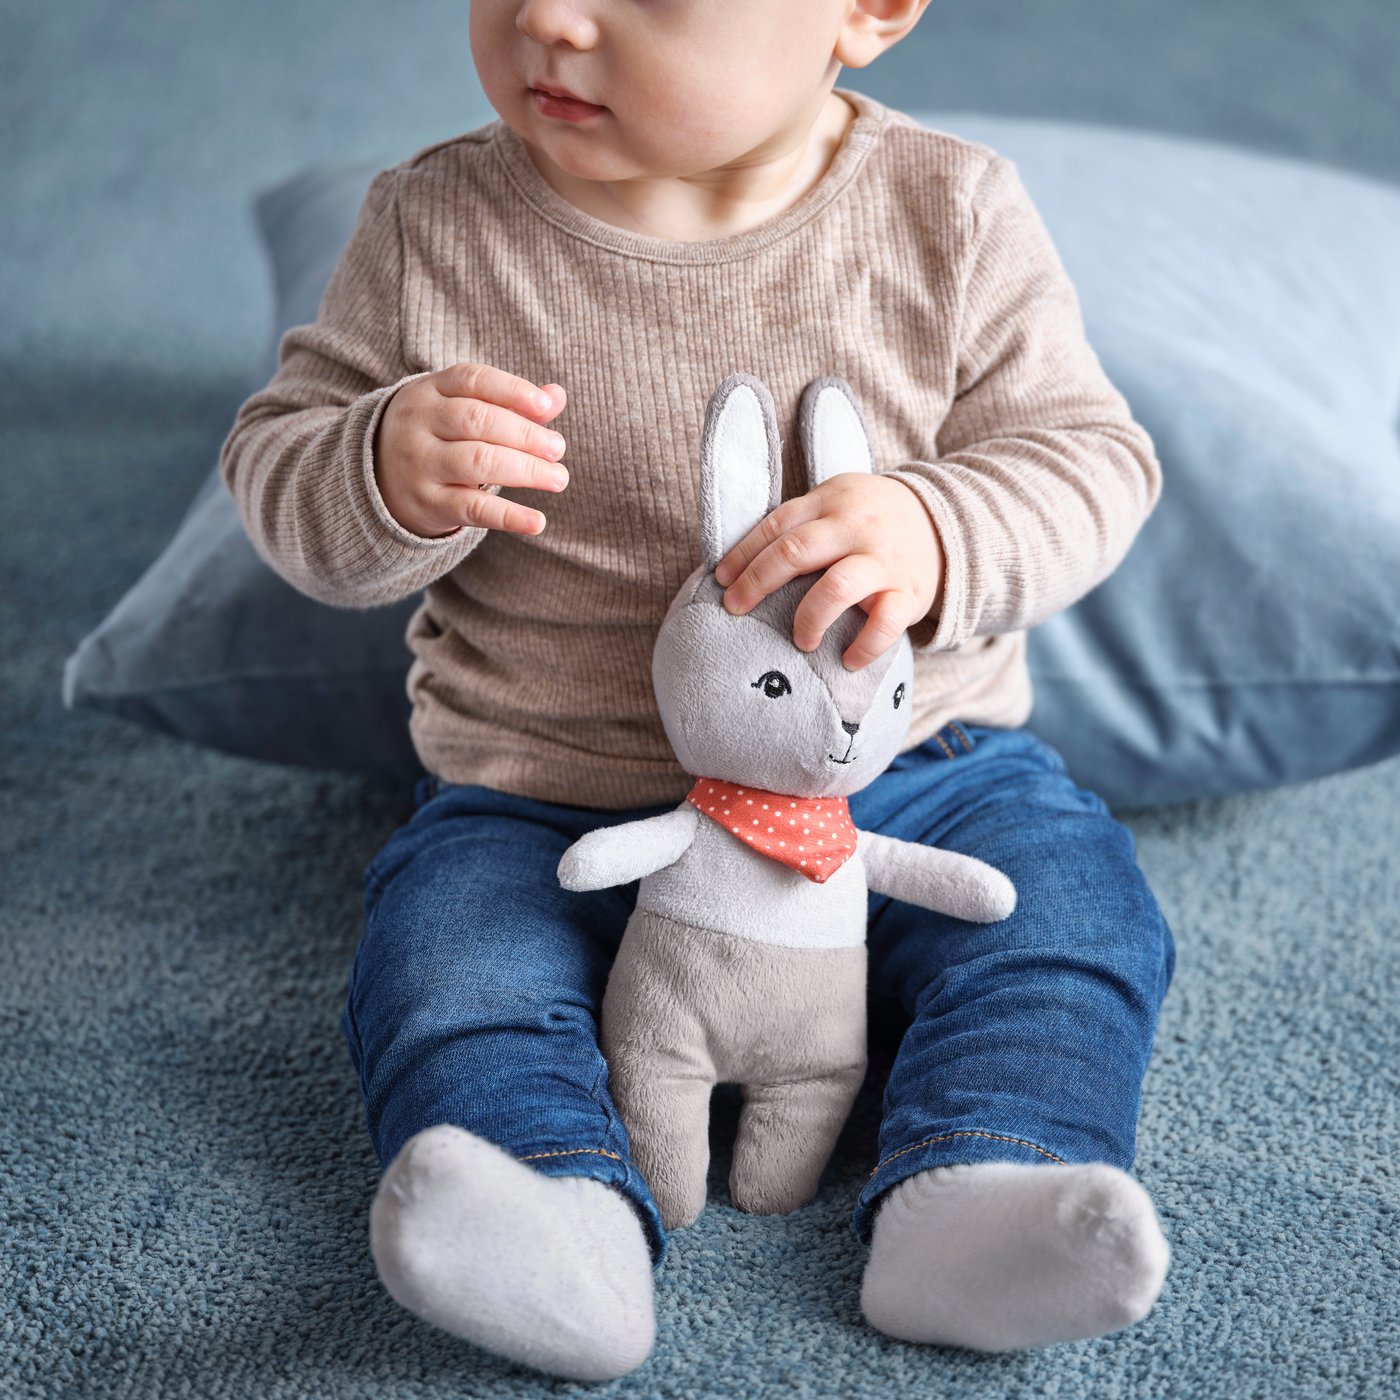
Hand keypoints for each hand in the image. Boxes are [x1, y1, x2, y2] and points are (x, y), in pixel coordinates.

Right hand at [373, 361, 568, 537]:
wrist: (378, 479)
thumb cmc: (438, 437)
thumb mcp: (462, 409)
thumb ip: (510, 402)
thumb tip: (556, 395)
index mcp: (431, 390)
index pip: (474, 380)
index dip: (513, 391)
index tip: (546, 407)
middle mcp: (420, 423)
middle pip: (478, 420)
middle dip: (525, 434)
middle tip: (558, 448)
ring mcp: (420, 464)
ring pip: (478, 461)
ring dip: (525, 470)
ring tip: (558, 478)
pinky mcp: (427, 504)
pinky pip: (472, 509)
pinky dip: (509, 516)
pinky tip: (538, 521)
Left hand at [711, 472, 944, 669]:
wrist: (945, 521)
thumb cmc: (872, 520)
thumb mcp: (837, 503)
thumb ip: (800, 525)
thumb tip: (740, 565)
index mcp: (830, 501)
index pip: (776, 526)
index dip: (743, 555)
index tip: (721, 581)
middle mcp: (855, 527)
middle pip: (796, 552)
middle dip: (758, 583)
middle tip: (736, 609)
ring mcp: (884, 560)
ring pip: (837, 587)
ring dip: (809, 618)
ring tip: (801, 640)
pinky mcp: (910, 592)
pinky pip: (884, 625)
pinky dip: (863, 648)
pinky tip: (848, 661)